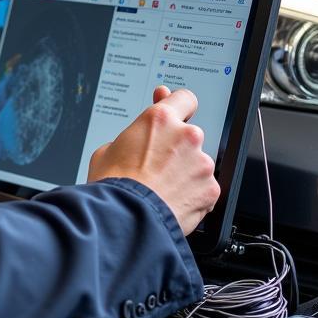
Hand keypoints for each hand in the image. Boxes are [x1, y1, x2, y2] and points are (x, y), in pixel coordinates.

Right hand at [87, 86, 219, 235]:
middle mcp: (185, 135)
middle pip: (190, 135)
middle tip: (157, 166)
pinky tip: (173, 201)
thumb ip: (130, 137)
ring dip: (186, 173)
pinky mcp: (211, 188)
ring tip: (162, 189)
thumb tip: (132, 142)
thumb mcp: (107, 150)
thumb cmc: (112, 186)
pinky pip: (205, 188)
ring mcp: (201, 162)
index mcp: (159, 119)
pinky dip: (193, 195)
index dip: (179, 107)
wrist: (125, 218)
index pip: (184, 98)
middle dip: (178, 149)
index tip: (178, 114)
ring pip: (198, 163)